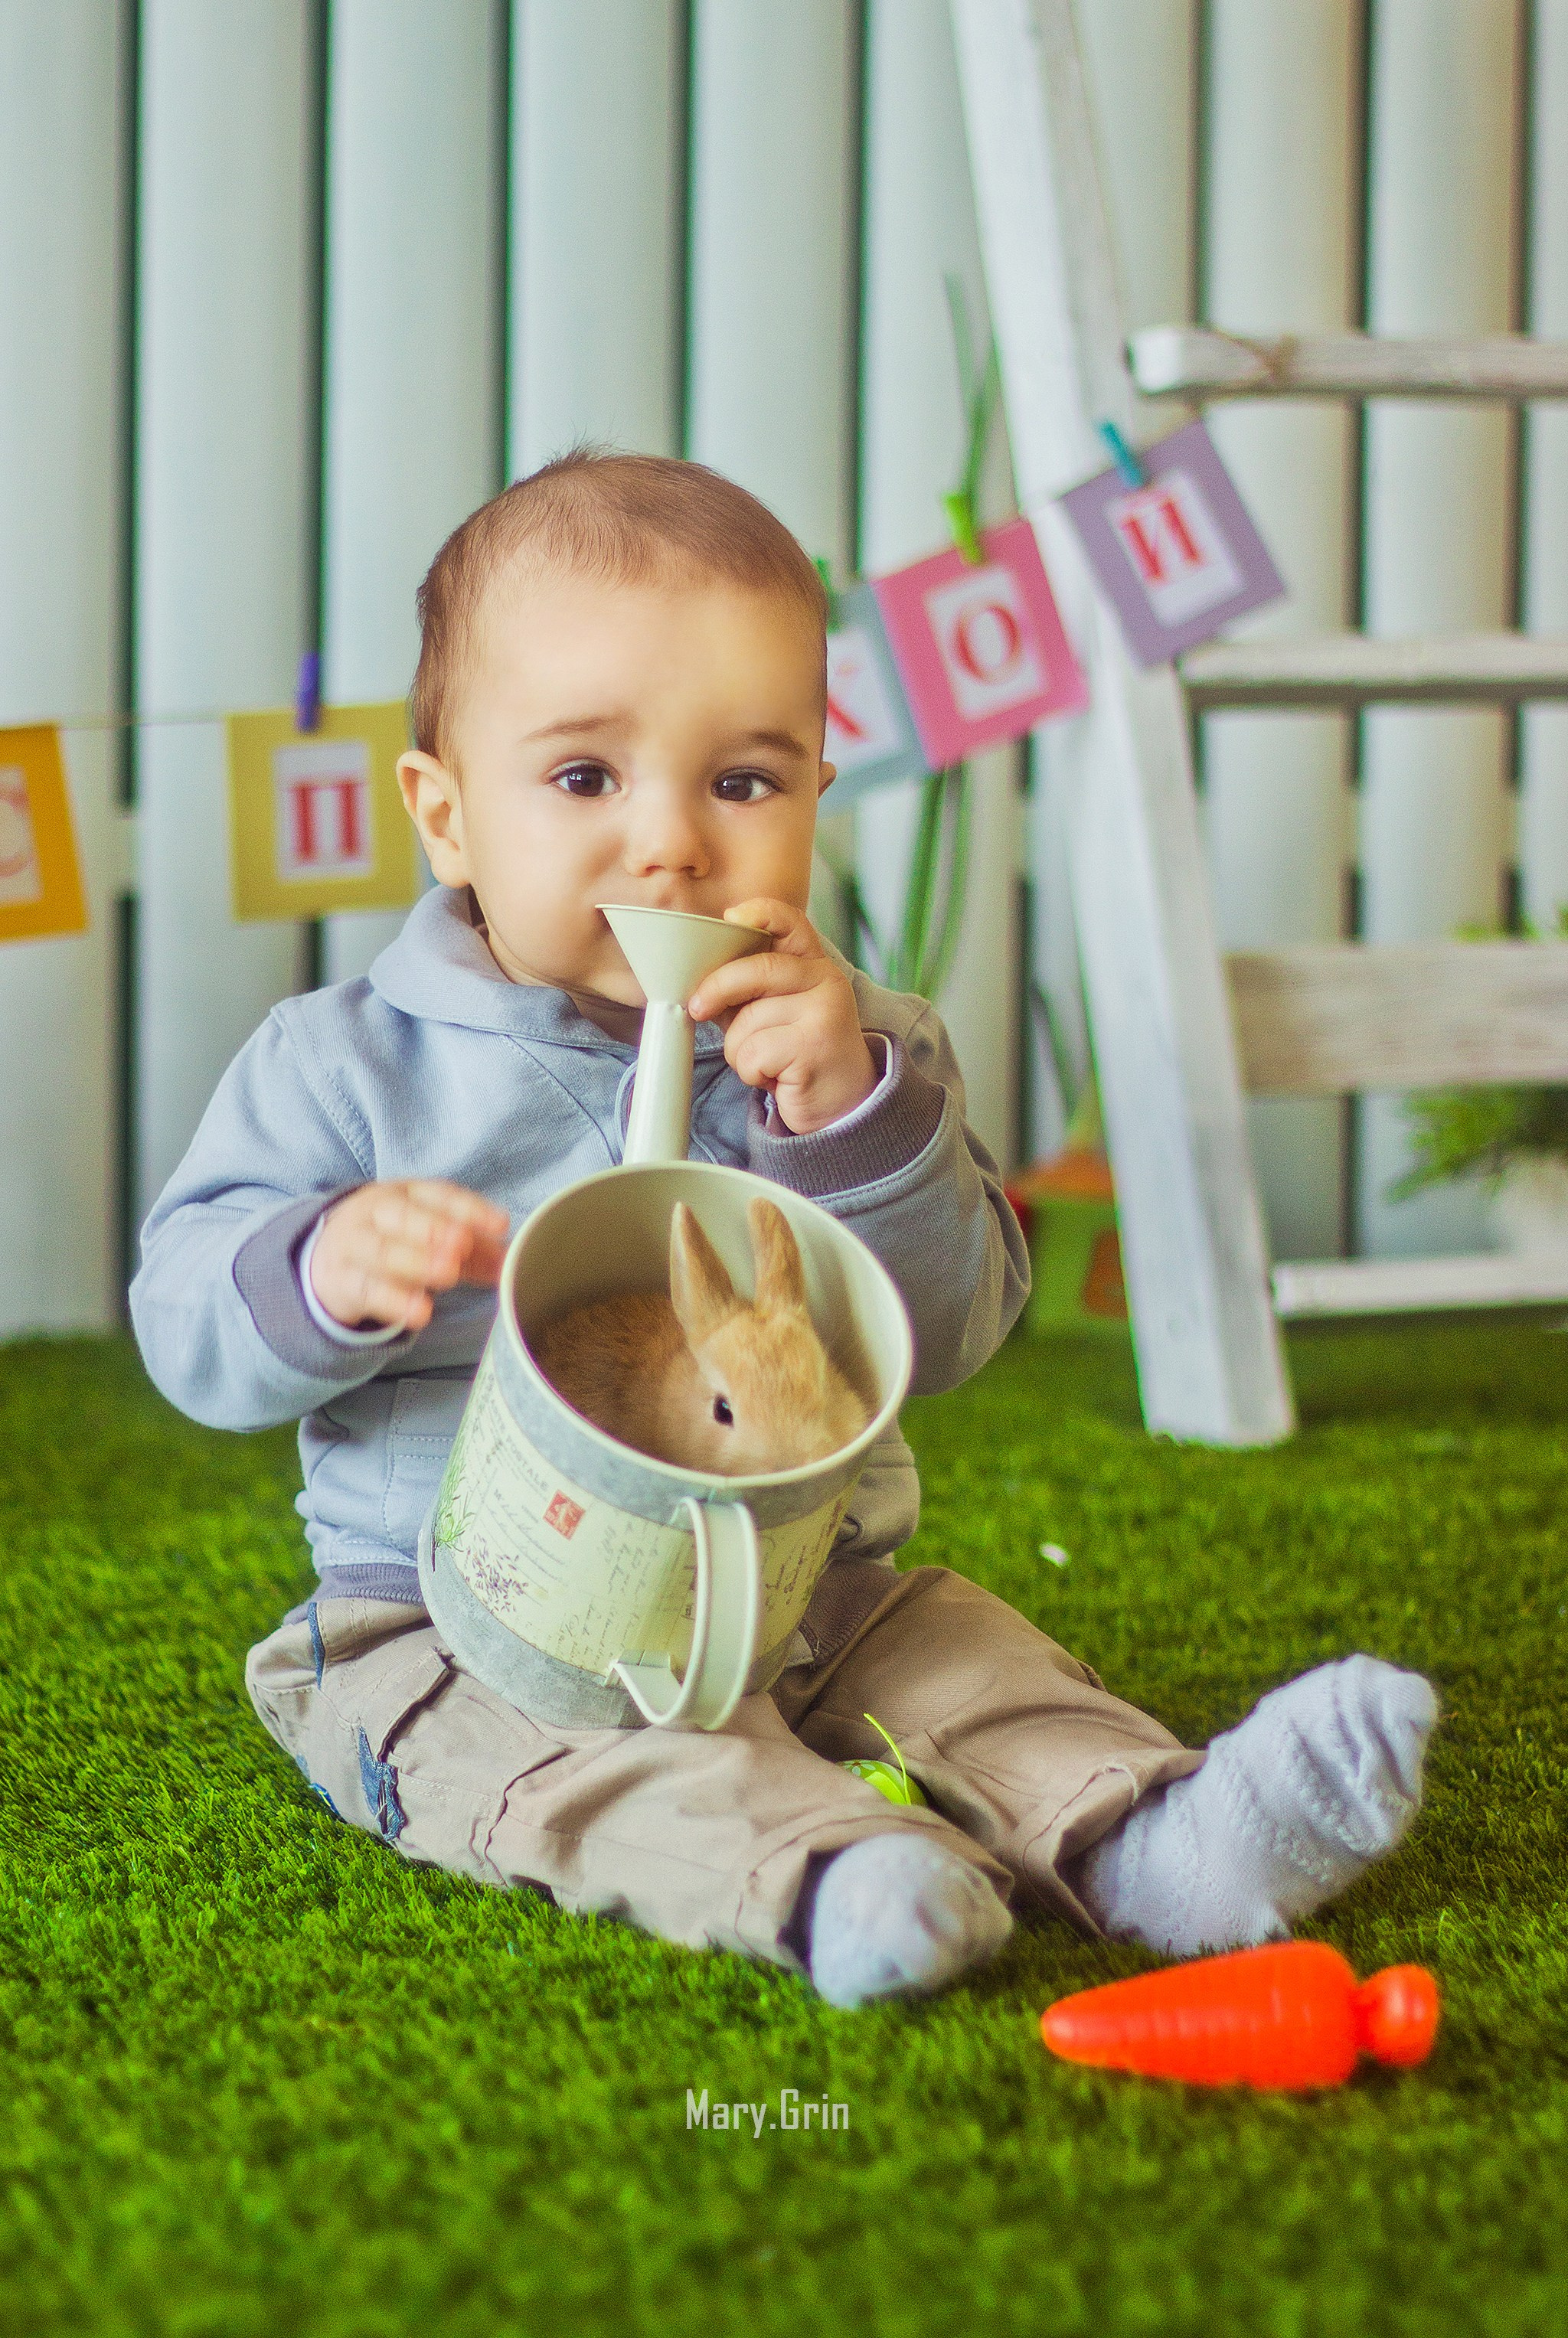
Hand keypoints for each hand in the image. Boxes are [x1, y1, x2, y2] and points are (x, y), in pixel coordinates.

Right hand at [309, 1180, 510, 1333]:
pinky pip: (366, 1288)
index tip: (500, 1225)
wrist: (328, 1259)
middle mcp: (375, 1212)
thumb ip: (475, 1251)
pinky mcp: (340, 1280)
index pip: (437, 1194)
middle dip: (434, 1228)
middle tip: (463, 1245)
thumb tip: (514, 1262)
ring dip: (416, 1261)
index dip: (469, 1208)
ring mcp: (353, 1244)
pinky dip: (393, 1301)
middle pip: (402, 1215)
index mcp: (404, 1194)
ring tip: (448, 1275)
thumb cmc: (394, 1242)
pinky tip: (421, 1313)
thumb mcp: (433, 1240)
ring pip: (381, 1250)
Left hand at [685, 899, 878, 1135]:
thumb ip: (749, 989)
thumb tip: (698, 982)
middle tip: (698, 1009)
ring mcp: (824, 1013)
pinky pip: (753, 1053)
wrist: (844, 1103)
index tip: (730, 917)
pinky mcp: (814, 1048)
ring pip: (747, 1021)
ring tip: (767, 1062)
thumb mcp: (776, 1011)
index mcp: (814, 965)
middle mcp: (826, 981)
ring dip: (740, 1051)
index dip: (759, 912)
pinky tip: (775, 1077)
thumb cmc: (797, 1053)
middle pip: (756, 970)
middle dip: (716, 990)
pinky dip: (751, 1072)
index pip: (791, 922)